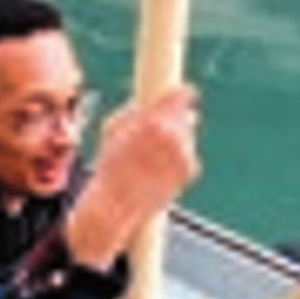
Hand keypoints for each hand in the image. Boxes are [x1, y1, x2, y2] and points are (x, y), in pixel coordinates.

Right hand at [64, 86, 199, 270]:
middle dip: (174, 119)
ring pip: (187, 135)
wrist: (115, 205)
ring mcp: (185, 154)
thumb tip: (151, 102)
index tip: (178, 94)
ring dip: (175, 139)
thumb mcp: (112, 127)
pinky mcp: (190, 171)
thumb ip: (135, 110)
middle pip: (186, 114)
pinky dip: (177, 158)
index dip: (179, 93)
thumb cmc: (109, 166)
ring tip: (152, 154)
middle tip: (155, 130)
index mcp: (155, 119)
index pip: (183, 94)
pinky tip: (158, 167)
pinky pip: (188, 155)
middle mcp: (175, 135)